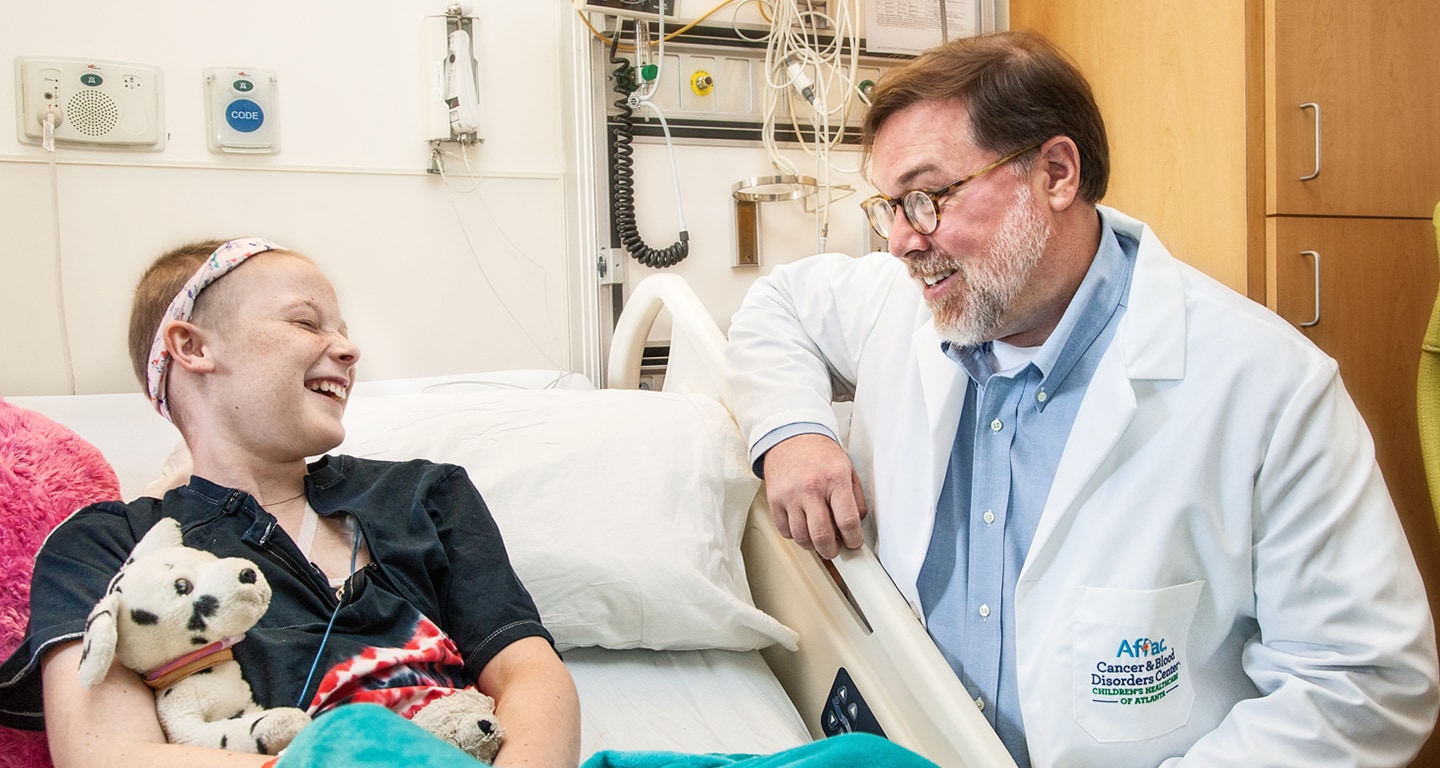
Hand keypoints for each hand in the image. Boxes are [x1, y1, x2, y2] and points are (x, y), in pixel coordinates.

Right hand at [761, 433, 867, 558]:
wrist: (790, 437)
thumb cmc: (820, 454)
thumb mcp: (847, 469)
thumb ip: (855, 498)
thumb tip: (856, 524)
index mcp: (835, 479)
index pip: (847, 520)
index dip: (853, 539)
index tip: (854, 542)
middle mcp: (811, 488)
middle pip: (822, 535)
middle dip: (832, 549)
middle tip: (835, 548)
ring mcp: (790, 495)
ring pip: (801, 537)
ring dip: (813, 545)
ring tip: (819, 539)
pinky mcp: (775, 500)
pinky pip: (785, 530)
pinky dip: (796, 535)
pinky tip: (803, 527)